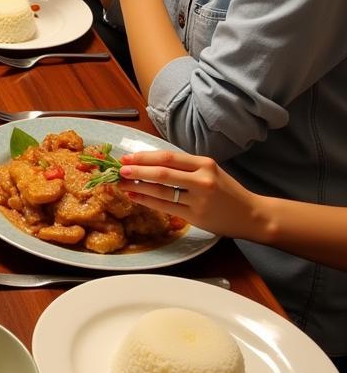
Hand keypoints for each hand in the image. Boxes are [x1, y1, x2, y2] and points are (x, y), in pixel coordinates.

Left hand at [118, 150, 262, 240]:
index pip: (167, 157)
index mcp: (204, 163)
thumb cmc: (227, 191)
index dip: (144, 157)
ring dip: (138, 186)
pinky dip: (147, 201)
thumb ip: (184, 167)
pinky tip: (135, 197)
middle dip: (136, 170)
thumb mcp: (210, 171)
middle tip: (119, 169)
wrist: (253, 215)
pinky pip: (166, 207)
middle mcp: (202, 179)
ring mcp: (199, 198)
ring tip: (122, 184)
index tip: (127, 157)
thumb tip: (149, 163)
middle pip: (161, 172)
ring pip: (161, 190)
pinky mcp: (196, 216)